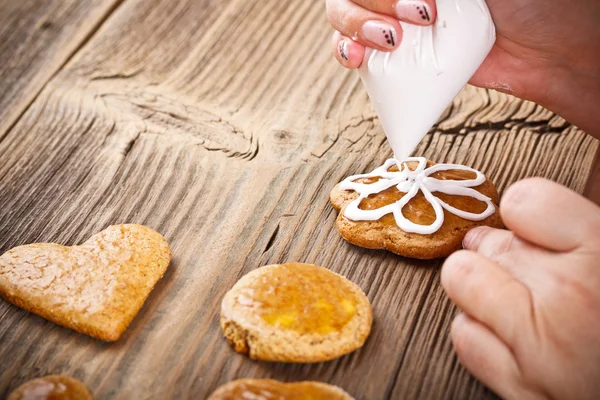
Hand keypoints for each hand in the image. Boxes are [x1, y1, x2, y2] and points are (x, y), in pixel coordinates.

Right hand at [325, 0, 599, 137]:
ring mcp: (399, 22)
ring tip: (386, 44)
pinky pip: (354, 50)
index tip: (421, 5)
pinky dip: (347, 52)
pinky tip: (358, 59)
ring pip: (344, 17)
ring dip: (354, 28)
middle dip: (372, 6)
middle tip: (413, 22)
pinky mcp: (400, 57)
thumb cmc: (529, 2)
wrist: (547, 52)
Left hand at [441, 178, 599, 399]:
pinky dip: (480, 332)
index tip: (533, 229)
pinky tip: (512, 339)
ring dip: (480, 289)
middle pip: (487, 243)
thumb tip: (515, 211)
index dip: (524, 215)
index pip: (522, 201)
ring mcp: (541, 345)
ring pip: (460, 279)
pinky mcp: (519, 385)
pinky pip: (464, 334)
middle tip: (529, 273)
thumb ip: (574, 233)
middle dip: (500, 254)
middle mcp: (570, 297)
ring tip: (515, 303)